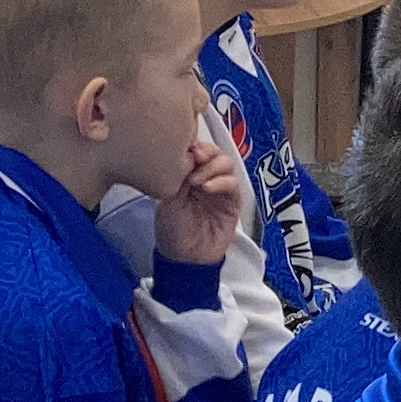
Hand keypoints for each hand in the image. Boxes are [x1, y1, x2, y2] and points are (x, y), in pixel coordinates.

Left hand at [151, 134, 243, 269]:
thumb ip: (177, 177)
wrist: (185, 257)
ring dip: (213, 167)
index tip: (186, 149)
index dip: (195, 145)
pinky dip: (222, 182)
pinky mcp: (233, 202)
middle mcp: (206, 177)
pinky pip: (233, 185)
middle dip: (207, 152)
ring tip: (197, 180)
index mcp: (189, 173)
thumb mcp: (166, 199)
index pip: (197, 149)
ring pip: (226, 164)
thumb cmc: (172, 229)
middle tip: (195, 158)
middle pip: (215, 152)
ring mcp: (221, 189)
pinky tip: (207, 188)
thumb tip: (185, 155)